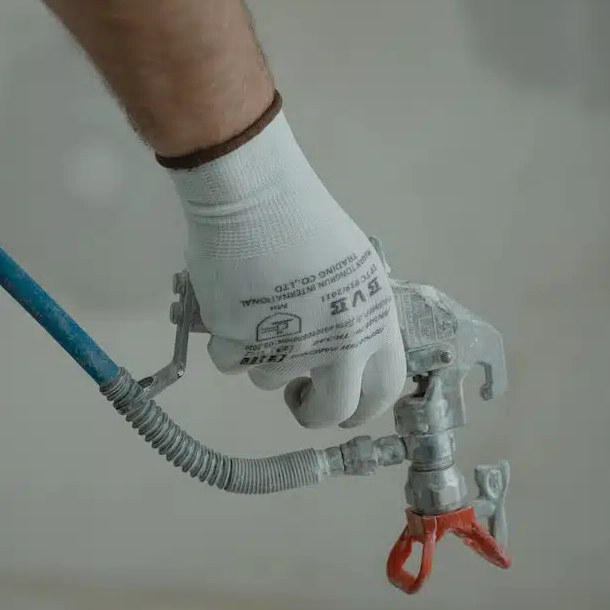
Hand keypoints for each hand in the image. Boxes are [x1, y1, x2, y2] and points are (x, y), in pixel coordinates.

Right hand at [165, 105, 405, 428]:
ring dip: (262, 356)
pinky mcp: (241, 344)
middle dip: (311, 411)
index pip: (383, 391)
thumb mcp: (354, 267)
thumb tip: (345, 347)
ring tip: (258, 311)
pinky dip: (226, 341)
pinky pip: (229, 362)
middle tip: (297, 396)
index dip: (363, 407)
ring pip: (270, 379)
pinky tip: (232, 305)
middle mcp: (338, 346)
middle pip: (331, 411)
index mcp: (373, 323)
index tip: (343, 405)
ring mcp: (288, 349)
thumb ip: (354, 312)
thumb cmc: (304, 219)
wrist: (254, 198)